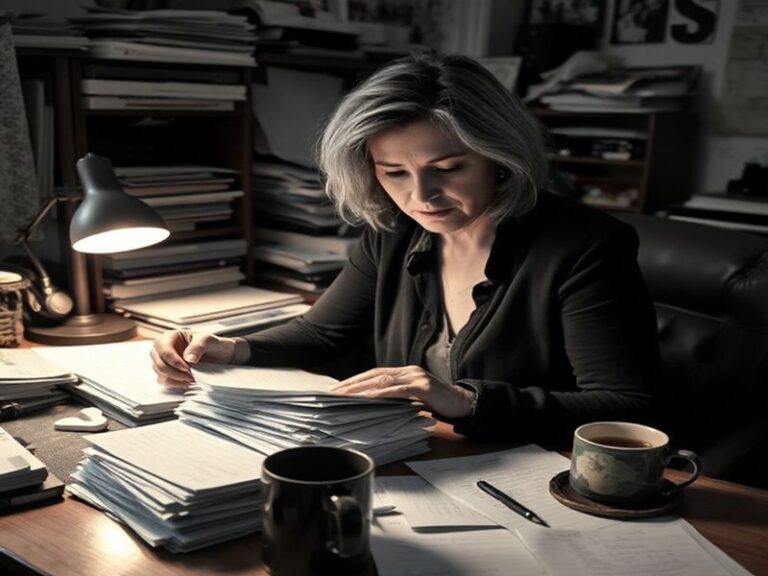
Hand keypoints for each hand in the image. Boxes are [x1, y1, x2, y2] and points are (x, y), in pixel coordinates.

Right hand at [150, 330, 247, 388]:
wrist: (222, 357)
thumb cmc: (214, 345)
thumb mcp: (209, 340)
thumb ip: (199, 346)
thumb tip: (188, 358)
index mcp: (172, 336)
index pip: (162, 347)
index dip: (171, 359)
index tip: (186, 367)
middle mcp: (165, 349)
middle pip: (158, 362)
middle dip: (173, 371)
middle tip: (189, 374)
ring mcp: (166, 362)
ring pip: (159, 373)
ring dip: (174, 378)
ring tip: (191, 377)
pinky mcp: (169, 373)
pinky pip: (164, 381)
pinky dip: (175, 384)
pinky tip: (187, 382)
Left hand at [329, 365, 475, 417]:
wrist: (463, 403)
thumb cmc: (438, 403)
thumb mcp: (414, 398)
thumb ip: (397, 398)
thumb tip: (374, 405)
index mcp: (404, 373)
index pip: (374, 374)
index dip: (355, 380)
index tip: (338, 389)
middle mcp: (408, 371)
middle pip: (374, 375)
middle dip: (352, 384)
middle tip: (334, 392)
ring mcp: (416, 377)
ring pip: (383, 381)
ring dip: (362, 388)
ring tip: (345, 396)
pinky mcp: (423, 387)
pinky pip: (398, 390)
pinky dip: (381, 394)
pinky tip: (369, 398)